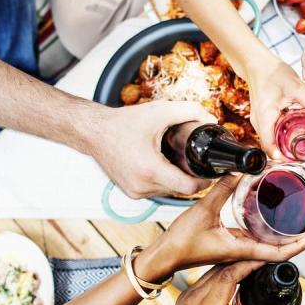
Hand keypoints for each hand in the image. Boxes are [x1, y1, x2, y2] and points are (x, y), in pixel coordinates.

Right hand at [90, 101, 215, 198]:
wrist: (94, 132)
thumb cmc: (122, 123)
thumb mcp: (160, 111)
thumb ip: (189, 111)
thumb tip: (211, 119)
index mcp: (150, 169)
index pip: (189, 188)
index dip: (205, 180)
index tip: (211, 171)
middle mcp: (142, 185)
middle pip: (181, 189)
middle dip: (191, 176)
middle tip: (196, 160)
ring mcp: (135, 191)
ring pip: (169, 191)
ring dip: (176, 179)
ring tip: (177, 161)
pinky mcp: (130, 193)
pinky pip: (156, 190)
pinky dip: (162, 181)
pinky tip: (162, 166)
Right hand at [142, 173, 304, 273]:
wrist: (164, 256)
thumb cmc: (181, 241)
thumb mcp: (203, 209)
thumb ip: (222, 188)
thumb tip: (240, 170)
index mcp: (241, 249)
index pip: (279, 253)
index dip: (300, 245)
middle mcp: (242, 252)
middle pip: (278, 250)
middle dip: (297, 239)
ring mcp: (236, 250)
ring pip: (267, 246)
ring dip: (283, 236)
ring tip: (297, 220)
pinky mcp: (228, 245)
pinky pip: (254, 241)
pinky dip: (266, 233)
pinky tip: (268, 220)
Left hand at [159, 261, 298, 304]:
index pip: (229, 275)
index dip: (250, 264)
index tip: (266, 259)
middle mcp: (193, 299)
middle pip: (222, 268)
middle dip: (245, 260)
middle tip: (265, 259)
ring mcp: (187, 297)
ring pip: (213, 270)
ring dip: (234, 265)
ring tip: (255, 265)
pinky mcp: (185, 298)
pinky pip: (206, 278)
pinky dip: (224, 274)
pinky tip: (238, 278)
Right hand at [247, 55, 304, 158]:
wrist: (258, 64)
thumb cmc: (273, 73)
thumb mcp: (297, 88)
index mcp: (265, 116)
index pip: (268, 145)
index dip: (280, 157)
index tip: (294, 161)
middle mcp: (258, 121)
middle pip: (269, 146)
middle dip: (284, 153)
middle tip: (302, 156)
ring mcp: (257, 120)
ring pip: (269, 140)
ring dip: (282, 145)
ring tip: (299, 148)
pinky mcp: (260, 117)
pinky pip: (269, 132)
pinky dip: (279, 136)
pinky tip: (292, 134)